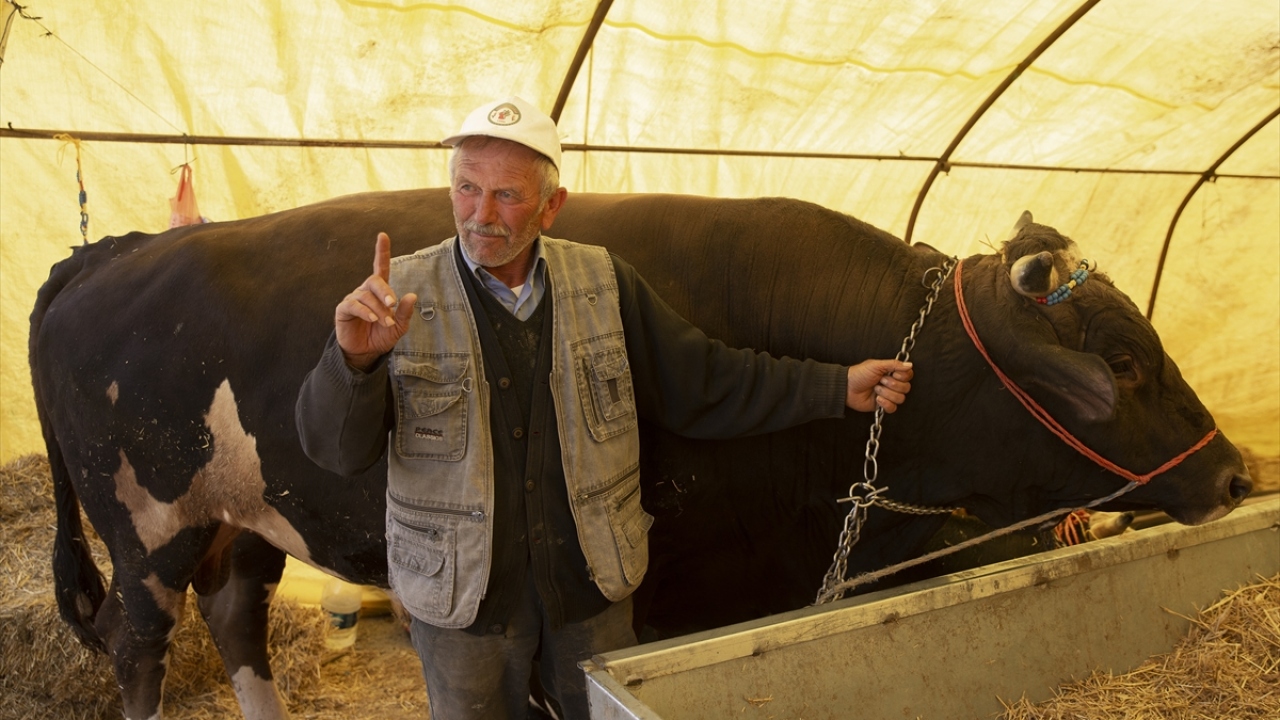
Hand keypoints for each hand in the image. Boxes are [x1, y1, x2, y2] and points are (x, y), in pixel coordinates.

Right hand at [335, 232, 418, 370]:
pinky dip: (365, 311)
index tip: (383, 236)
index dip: (381, 252)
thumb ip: (404, 312)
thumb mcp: (399, 326)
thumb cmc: (382, 335)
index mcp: (380, 291)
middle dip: (385, 291)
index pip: (380, 267)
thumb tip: (412, 296)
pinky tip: (373, 318)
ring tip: (385, 322)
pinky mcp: (343, 309)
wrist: (366, 352)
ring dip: (378, 309)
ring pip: (366, 296)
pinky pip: (354, 305)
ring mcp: (353, 299)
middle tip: (392, 304)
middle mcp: (365, 291)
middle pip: (374, 280)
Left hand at [846, 360, 912, 412]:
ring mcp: (889, 395)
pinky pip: (893, 408)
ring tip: (876, 389)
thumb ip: (894, 364)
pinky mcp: (884, 405)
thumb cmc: (859, 374)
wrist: (847, 388)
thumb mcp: (876, 365)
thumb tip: (909, 364)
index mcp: (892, 373)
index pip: (908, 375)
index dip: (902, 376)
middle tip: (880, 381)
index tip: (893, 374)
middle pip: (906, 388)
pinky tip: (877, 399)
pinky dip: (885, 403)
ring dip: (887, 393)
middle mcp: (892, 384)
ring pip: (900, 398)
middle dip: (892, 384)